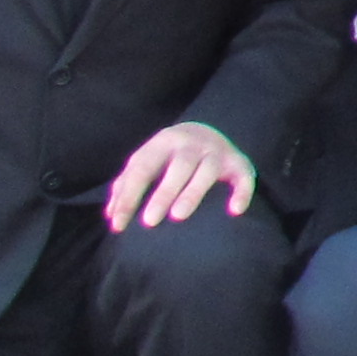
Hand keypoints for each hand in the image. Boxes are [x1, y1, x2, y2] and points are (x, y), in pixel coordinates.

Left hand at [104, 121, 253, 230]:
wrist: (207, 131)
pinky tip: (235, 211)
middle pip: (178, 167)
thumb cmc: (167, 157)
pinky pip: (244, 177)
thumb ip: (126, 185)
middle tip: (149, 222)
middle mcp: (191, 145)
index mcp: (162, 143)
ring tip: (178, 216)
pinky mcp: (239, 162)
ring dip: (193, 192)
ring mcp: (217, 152)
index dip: (130, 196)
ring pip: (207, 171)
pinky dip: (242, 192)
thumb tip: (112, 215)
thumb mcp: (145, 162)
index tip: (119, 224)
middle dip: (163, 194)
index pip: (143, 169)